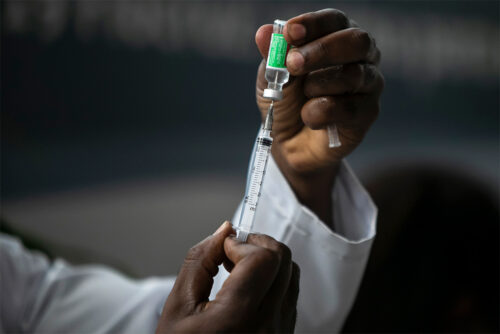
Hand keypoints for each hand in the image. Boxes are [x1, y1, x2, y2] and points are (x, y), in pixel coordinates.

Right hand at [156, 221, 299, 332]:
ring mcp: (280, 331)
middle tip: (233, 252)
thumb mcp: (178, 307)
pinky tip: (248, 287)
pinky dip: (273, 279)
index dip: (242, 242)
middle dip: (258, 244)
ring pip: (291, 273)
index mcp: (238, 317)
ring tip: (239, 269)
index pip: (263, 258)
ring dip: (267, 260)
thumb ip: (200, 261)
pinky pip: (290, 293)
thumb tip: (224, 230)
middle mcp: (268, 325)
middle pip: (283, 259)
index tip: (224, 248)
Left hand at [255, 9, 383, 223]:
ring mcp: (368, 84)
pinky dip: (323, 112)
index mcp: (336, 37)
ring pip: (354, 75)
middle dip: (321, 51)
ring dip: (318, 85)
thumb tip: (264, 33)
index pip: (334, 20)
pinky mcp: (368, 112)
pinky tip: (310, 116)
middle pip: (356, 41)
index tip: (290, 32)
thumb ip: (273, 55)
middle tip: (293, 63)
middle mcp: (360, 57)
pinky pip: (351, 108)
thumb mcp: (271, 77)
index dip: (314, 24)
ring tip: (302, 96)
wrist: (290, 141)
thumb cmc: (286, 101)